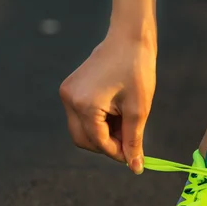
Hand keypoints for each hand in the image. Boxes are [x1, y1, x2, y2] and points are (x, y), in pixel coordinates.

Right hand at [59, 34, 155, 173]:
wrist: (129, 37)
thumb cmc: (137, 69)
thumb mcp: (138, 109)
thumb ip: (134, 140)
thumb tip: (135, 167)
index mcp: (84, 104)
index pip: (98, 142)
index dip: (117, 153)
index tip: (135, 157)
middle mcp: (70, 99)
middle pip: (84, 140)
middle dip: (107, 146)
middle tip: (129, 141)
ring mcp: (68, 93)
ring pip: (82, 130)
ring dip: (103, 134)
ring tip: (125, 121)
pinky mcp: (71, 89)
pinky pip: (82, 116)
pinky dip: (98, 121)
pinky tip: (117, 112)